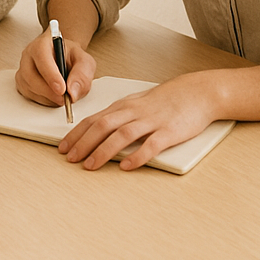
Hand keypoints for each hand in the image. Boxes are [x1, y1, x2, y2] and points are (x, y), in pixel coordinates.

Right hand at [15, 27, 95, 106]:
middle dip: (49, 92)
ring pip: (29, 87)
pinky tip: (53, 96)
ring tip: (62, 95)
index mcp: (43, 43)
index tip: (62, 89)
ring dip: (47, 98)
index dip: (51, 74)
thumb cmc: (72, 58)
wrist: (65, 59)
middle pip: (30, 75)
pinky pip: (28, 95)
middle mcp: (29, 54)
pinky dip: (43, 101)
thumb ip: (82, 74)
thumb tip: (72, 92)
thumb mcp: (84, 61)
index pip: (41, 56)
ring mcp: (23, 68)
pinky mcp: (21, 82)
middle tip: (64, 99)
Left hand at [58, 73, 217, 170]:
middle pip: (102, 125)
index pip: (94, 118)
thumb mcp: (137, 103)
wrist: (196, 92)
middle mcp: (133, 111)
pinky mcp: (169, 131)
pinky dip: (137, 156)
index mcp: (124, 105)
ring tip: (90, 165)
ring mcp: (151, 121)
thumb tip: (98, 129)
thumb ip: (119, 115)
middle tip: (70, 158)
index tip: (64, 147)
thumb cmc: (165, 100)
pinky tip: (126, 167)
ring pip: (122, 134)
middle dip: (83, 143)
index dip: (77, 133)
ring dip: (103, 151)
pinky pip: (151, 145)